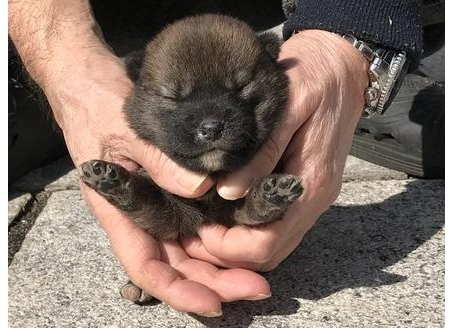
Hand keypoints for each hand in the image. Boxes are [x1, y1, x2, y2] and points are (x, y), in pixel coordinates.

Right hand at [41, 44, 271, 315]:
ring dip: (221, 264)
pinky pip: (195, 220)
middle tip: (258, 288)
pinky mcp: (172, 187)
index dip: (178, 291)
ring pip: (189, 248)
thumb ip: (159, 161)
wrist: (90, 83)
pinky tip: (244, 237)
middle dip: (214, 283)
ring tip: (259, 272)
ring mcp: (157, 203)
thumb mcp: (125, 131)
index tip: (215, 303)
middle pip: (176, 265)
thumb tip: (200, 188)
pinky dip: (218, 234)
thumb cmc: (98, 107)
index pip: (146, 266)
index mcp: (119, 211)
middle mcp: (140, 215)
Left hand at [182, 30, 368, 271]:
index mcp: (311, 184)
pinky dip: (250, 230)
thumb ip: (262, 152)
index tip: (199, 229)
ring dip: (237, 245)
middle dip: (228, 253)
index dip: (229, 247)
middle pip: (270, 253)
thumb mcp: (287, 106)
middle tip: (194, 231)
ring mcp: (311, 196)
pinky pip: (277, 225)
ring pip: (273, 244)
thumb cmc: (314, 78)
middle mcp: (314, 199)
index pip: (269, 243)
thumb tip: (229, 192)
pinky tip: (226, 211)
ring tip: (204, 224)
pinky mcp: (305, 187)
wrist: (343, 66)